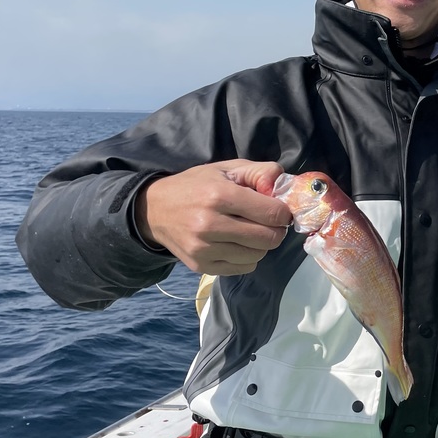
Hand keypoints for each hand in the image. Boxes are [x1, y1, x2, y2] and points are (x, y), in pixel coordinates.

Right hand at [134, 160, 292, 274]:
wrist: (154, 210)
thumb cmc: (196, 186)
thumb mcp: (226, 169)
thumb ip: (259, 171)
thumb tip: (282, 185)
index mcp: (219, 196)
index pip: (272, 214)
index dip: (283, 212)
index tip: (278, 210)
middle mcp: (210, 225)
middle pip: (269, 238)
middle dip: (275, 229)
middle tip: (266, 222)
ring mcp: (204, 249)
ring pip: (258, 255)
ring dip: (260, 244)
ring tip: (248, 231)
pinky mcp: (201, 266)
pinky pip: (243, 268)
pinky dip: (247, 257)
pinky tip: (236, 243)